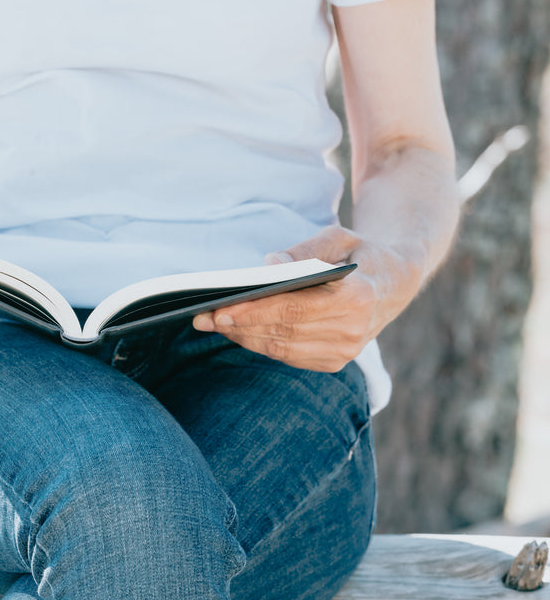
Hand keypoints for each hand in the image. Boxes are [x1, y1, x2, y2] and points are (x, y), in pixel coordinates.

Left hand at [192, 226, 424, 371]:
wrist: (396, 281)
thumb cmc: (360, 253)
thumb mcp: (338, 237)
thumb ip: (303, 251)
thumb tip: (267, 267)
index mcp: (357, 297)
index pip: (294, 308)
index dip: (254, 311)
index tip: (220, 309)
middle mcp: (353, 330)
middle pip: (282, 331)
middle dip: (239, 325)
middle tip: (203, 317)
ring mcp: (346, 351)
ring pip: (281, 348)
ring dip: (244, 337)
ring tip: (212, 324)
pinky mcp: (335, 362)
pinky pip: (288, 356)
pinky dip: (260, 343)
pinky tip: (237, 331)